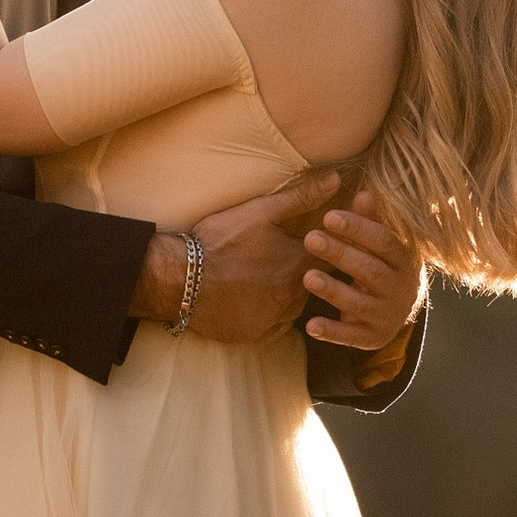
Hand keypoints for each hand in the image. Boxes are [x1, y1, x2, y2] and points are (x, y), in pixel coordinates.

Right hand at [137, 166, 342, 343]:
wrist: (180, 279)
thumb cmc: (220, 241)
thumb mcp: (261, 211)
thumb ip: (301, 198)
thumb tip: (335, 180)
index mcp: (299, 266)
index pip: (330, 258)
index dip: (326, 248)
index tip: (318, 244)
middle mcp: (293, 298)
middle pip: (313, 285)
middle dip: (304, 272)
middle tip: (285, 261)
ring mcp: (274, 320)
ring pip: (293, 307)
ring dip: (288, 295)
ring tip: (270, 280)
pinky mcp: (254, 336)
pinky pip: (273, 327)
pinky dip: (269, 314)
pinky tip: (256, 301)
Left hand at [303, 184, 425, 358]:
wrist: (397, 311)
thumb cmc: (382, 267)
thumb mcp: (380, 245)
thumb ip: (370, 222)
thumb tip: (365, 193)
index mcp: (405, 260)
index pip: (384, 241)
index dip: (357, 229)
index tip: (328, 216)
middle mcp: (402, 289)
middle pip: (370, 270)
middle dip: (340, 254)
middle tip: (310, 238)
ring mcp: (389, 316)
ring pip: (360, 303)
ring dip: (333, 290)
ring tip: (308, 277)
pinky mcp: (374, 338)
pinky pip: (352, 337)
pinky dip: (332, 331)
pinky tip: (310, 326)